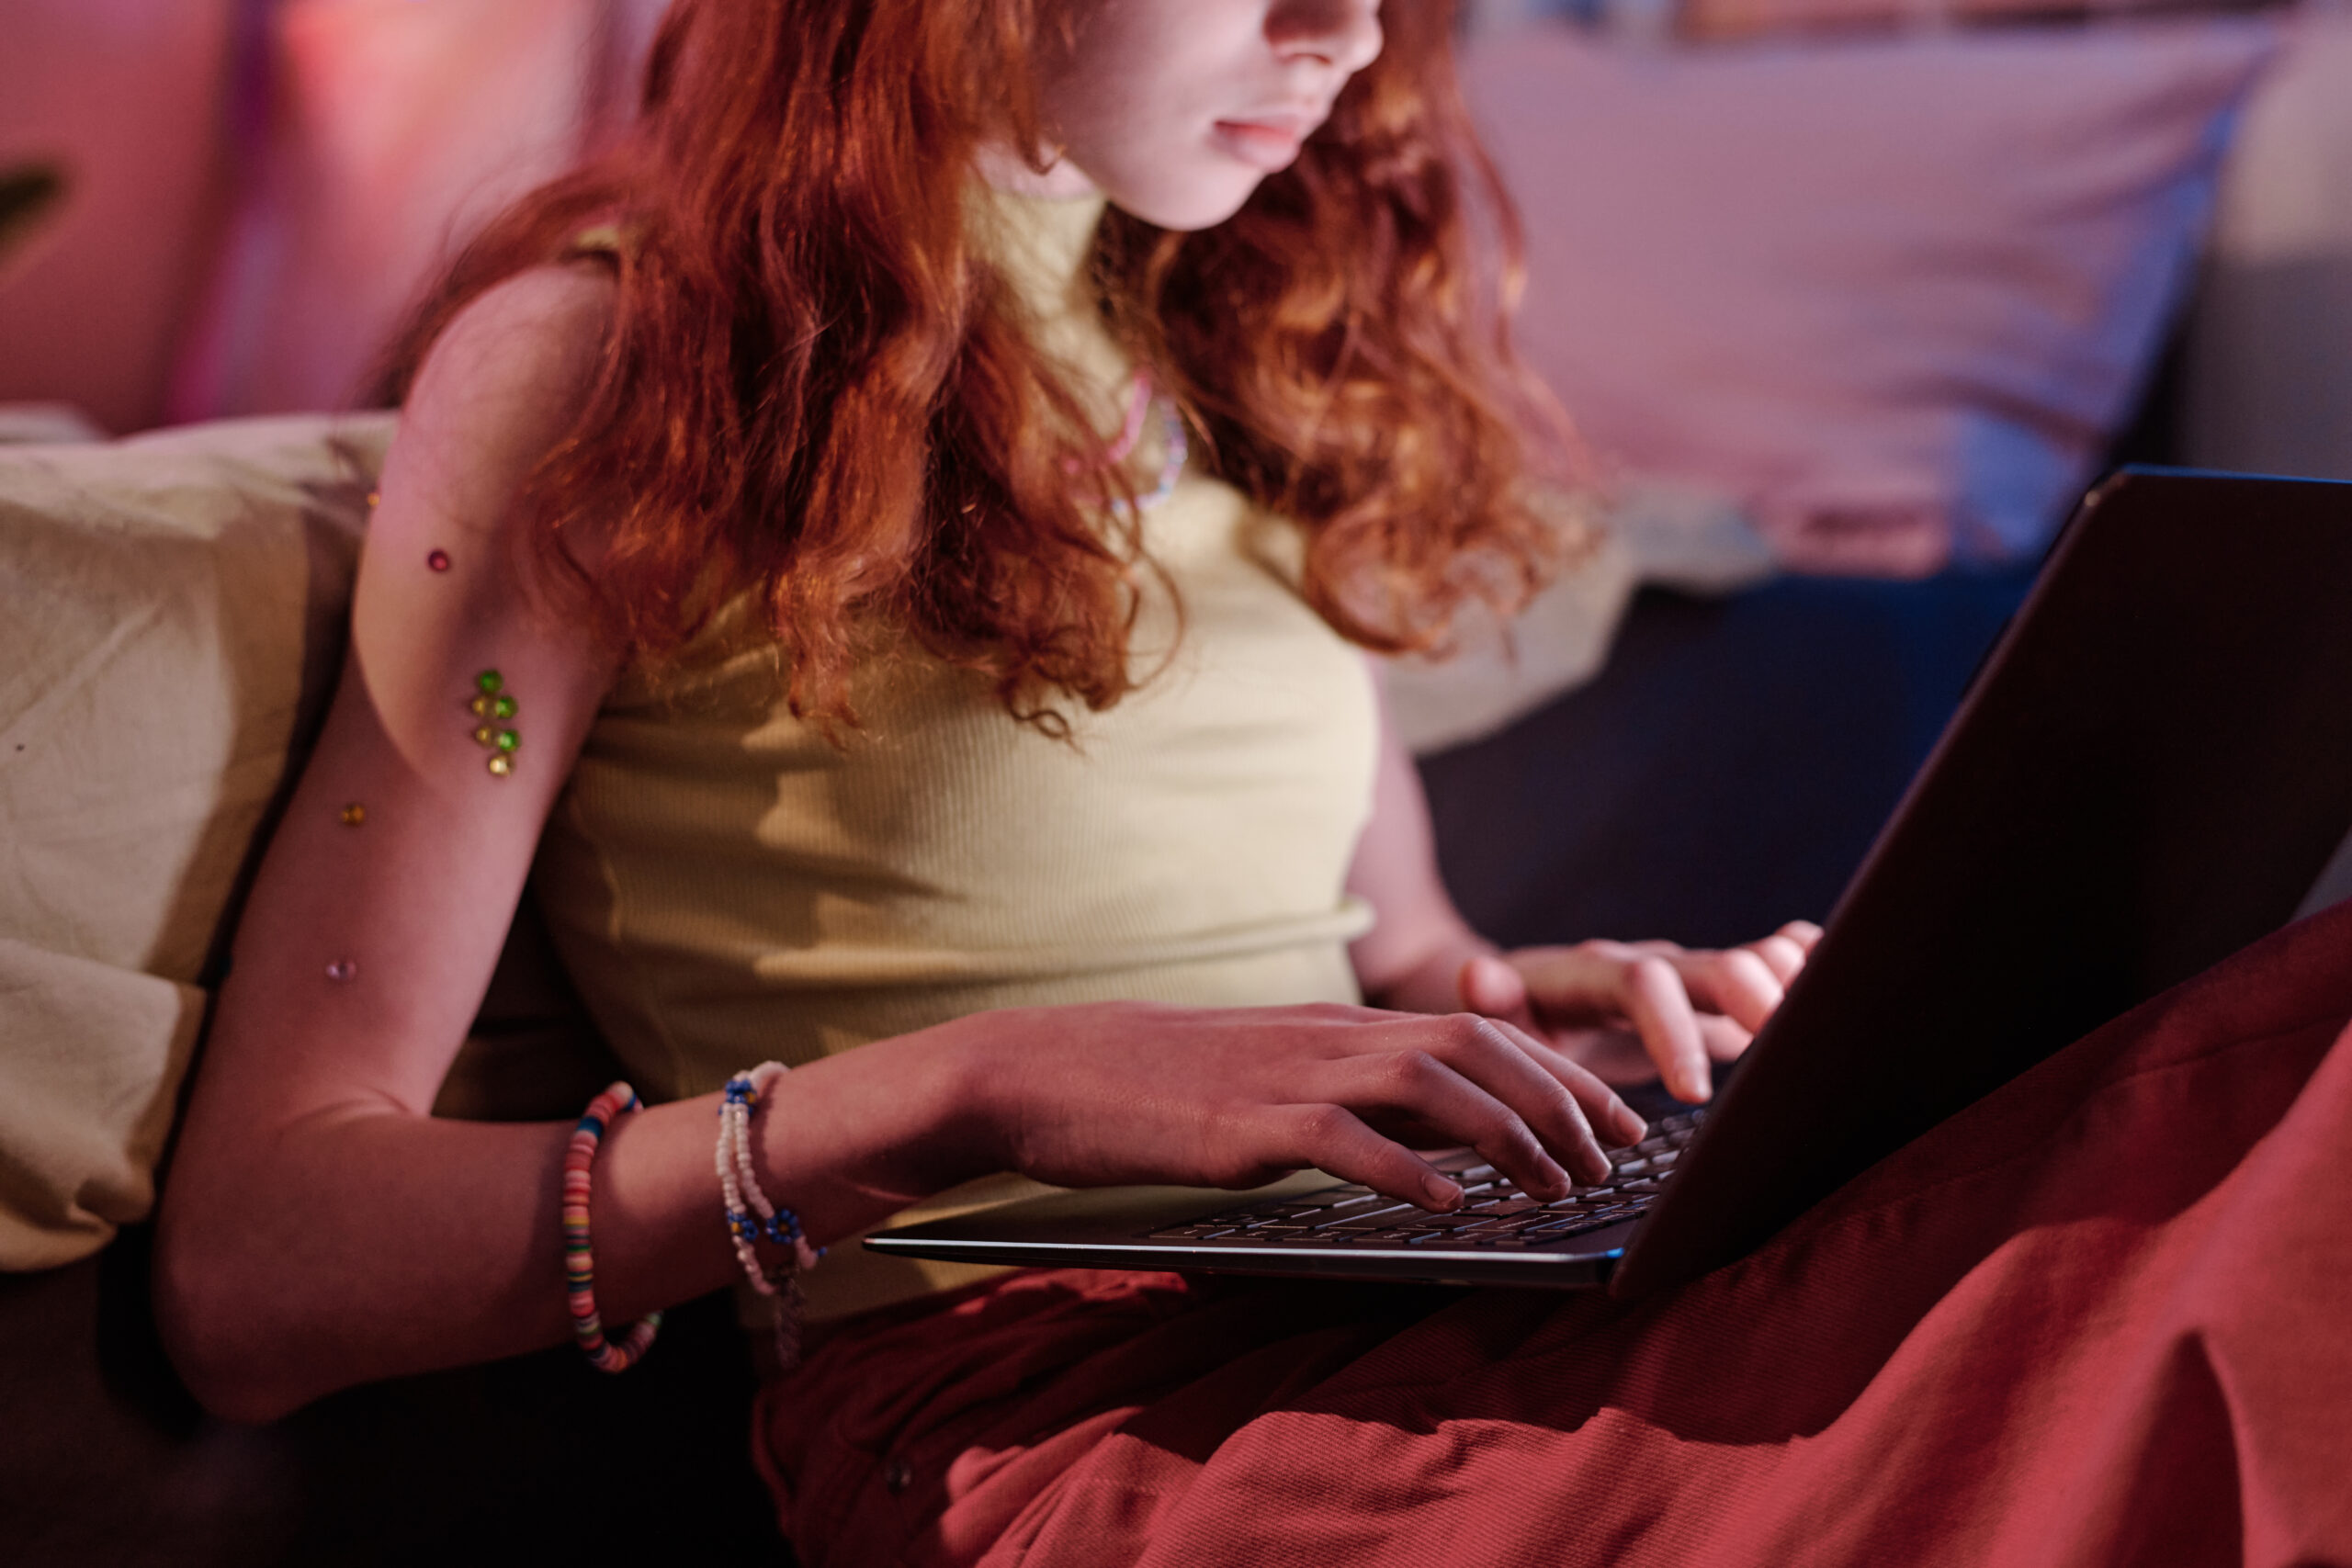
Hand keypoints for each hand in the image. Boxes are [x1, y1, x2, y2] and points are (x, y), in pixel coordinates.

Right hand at [951, 1000, 1654, 1213]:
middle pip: (1475, 1044)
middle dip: (1560, 1099)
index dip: (1559, 1072)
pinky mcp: (1241, 1121)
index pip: (1477, 1031)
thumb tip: (1440, 1146)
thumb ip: (1350, 1101)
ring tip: (1556, 1184)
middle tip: (1614, 1159)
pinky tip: (1451, 1205)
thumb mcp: (1272, 1081)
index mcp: (1338, 1029)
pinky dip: (1405, 1170)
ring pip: (1427, 1080)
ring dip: (1506, 1132)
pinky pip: (1340, 1137)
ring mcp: (1286, 1073)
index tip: (1616, 1120)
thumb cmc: (1157, 1089)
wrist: (1047, 1068)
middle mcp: (1327, 1037)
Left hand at [1454, 923, 1821, 1103]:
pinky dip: (1808, 964)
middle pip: (1713, 966)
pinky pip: (1774, 961)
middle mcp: (1652, 966)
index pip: (1642, 986)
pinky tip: (1842, 981)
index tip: (1695, 1094)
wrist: (1527, 1001)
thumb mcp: (1497, 1020)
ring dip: (1792, 981)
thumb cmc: (1515, 1022)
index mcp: (1596, 974)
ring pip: (1753, 960)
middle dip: (1753, 1000)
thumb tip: (1478, 978)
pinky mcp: (1720, 993)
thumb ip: (1495, 1001)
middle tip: (1790, 1050)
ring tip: (1831, 1016)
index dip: (1674, 1033)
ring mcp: (1692, 976)